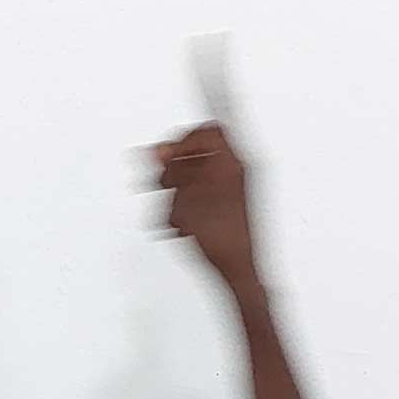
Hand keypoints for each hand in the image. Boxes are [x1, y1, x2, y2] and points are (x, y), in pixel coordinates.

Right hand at [153, 124, 260, 296]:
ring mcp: (232, 189)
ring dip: (178, 193)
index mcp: (231, 162)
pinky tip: (184, 223)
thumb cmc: (221, 237)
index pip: (208, 131)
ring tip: (176, 212)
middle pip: (199, 152)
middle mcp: (235, 171)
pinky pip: (201, 195)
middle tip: (166, 185)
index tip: (167, 158)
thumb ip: (174, 169)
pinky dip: (187, 206)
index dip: (183, 141)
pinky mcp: (227, 205)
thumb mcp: (187, 198)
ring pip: (196, 176)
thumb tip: (160, 149)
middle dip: (175, 170)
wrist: (238, 267)